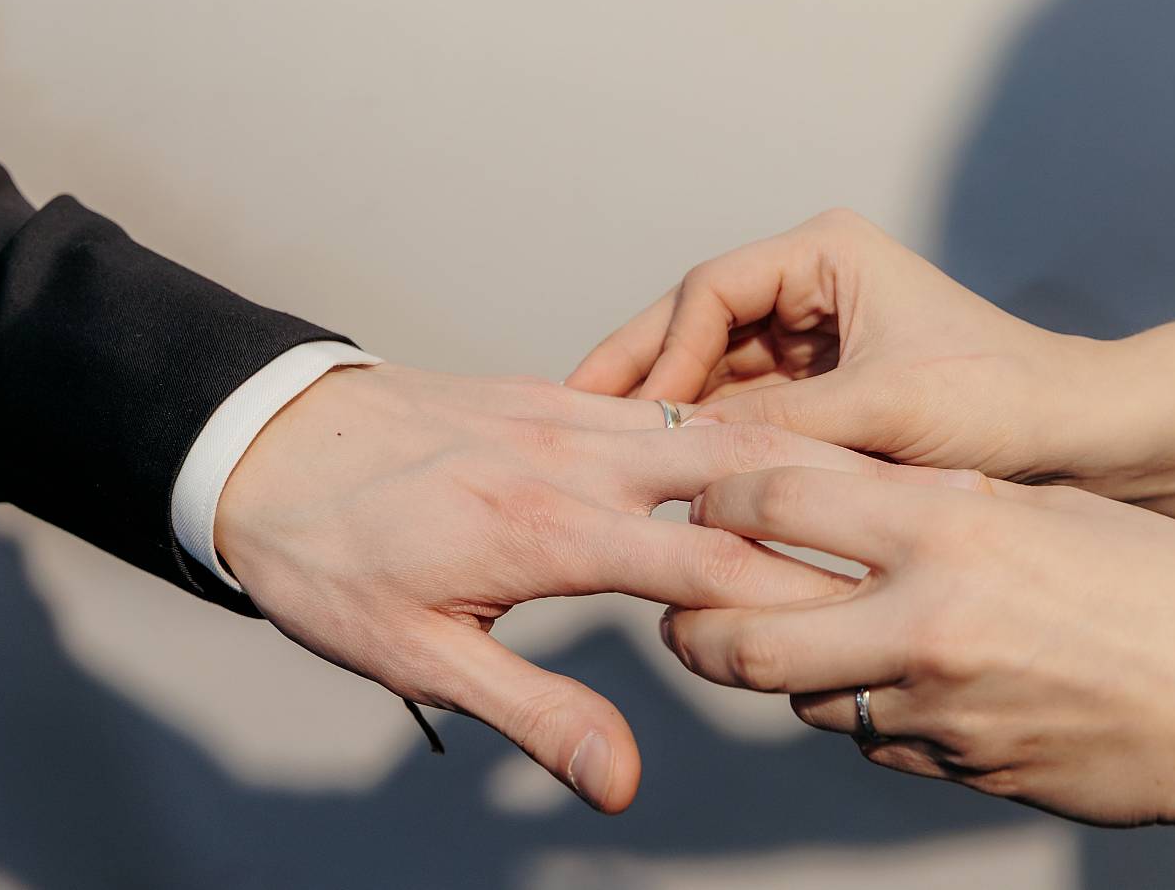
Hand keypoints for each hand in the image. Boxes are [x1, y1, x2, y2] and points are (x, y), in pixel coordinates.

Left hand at [213, 364, 974, 812]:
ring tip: (865, 476)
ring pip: (703, 423)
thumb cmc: (332, 558)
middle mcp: (573, 457)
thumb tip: (619, 779)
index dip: (796, 587)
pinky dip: (718, 422)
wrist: (263, 448)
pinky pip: (655, 402)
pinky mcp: (543, 394)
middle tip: (912, 519)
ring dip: (785, 451)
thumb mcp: (418, 657)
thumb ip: (531, 713)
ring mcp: (561, 415)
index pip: (709, 559)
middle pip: (732, 467)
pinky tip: (754, 439)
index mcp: (550, 529)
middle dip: (824, 496)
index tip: (872, 607)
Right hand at [569, 209, 1120, 487]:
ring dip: (666, 413)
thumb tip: (684, 465)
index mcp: (825, 252)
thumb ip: (779, 429)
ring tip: (607, 458)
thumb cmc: (1005, 399)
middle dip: (639, 375)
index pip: (708, 291)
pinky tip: (667, 475)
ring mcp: (807, 338)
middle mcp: (807, 285)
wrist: (1082, 436)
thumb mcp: (883, 410)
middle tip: (574, 423)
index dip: (658, 350)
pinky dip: (705, 440)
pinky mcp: (814, 388)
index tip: (632, 413)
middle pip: (692, 325)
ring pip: (708, 370)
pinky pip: (739, 408)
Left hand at [659, 467, 1174, 881]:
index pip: (777, 498)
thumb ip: (932, 505)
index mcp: (948, 531)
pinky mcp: (951, 768)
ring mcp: (935, 710)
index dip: (714, 493)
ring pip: (797, 695)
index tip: (699, 497)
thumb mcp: (1042, 508)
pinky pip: (866, 737)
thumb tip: (838, 498)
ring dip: (775, 668)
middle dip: (687, 622)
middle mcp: (925, 623)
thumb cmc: (1163, 591)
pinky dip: (854, 707)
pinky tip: (880, 681)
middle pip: (743, 633)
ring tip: (775, 637)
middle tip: (675, 608)